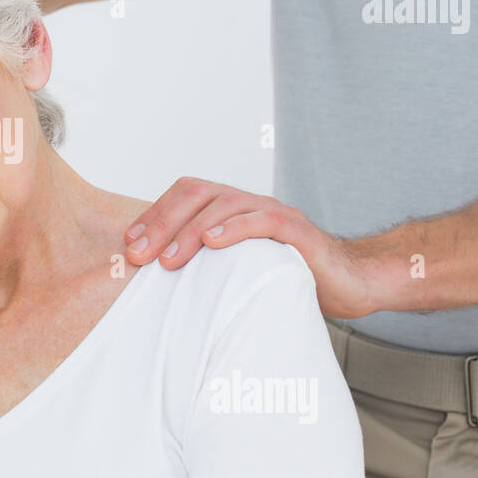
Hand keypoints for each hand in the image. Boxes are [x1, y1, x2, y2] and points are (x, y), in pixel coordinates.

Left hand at [124, 177, 381, 318]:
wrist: (350, 283)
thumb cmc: (285, 278)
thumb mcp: (235, 271)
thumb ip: (203, 267)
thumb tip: (154, 284)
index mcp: (231, 209)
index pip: (184, 195)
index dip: (153, 215)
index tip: (128, 244)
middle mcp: (248, 204)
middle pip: (197, 194)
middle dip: (161, 223)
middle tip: (138, 256)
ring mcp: (274, 213)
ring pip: (224, 204)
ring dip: (189, 231)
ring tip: (167, 259)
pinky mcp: (298, 232)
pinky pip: (263, 221)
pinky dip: (234, 228)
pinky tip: (212, 243)